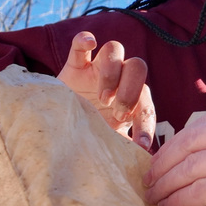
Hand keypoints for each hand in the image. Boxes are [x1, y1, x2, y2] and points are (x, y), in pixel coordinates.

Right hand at [57, 31, 155, 150]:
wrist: (59, 126)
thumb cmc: (90, 135)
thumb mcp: (108, 142)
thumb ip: (125, 149)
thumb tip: (146, 164)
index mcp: (132, 99)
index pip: (146, 104)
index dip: (146, 123)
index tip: (141, 144)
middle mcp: (119, 79)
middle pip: (138, 66)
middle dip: (131, 91)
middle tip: (118, 113)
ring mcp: (97, 69)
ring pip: (115, 50)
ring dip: (112, 72)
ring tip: (102, 98)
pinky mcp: (75, 64)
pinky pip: (81, 44)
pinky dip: (85, 40)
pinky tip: (88, 43)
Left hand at [144, 104, 205, 205]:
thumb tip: (179, 151)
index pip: (201, 126)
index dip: (174, 146)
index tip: (157, 165)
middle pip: (190, 141)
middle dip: (163, 164)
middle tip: (147, 182)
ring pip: (191, 166)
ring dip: (166, 184)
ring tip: (153, 198)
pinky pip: (199, 189)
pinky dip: (178, 200)